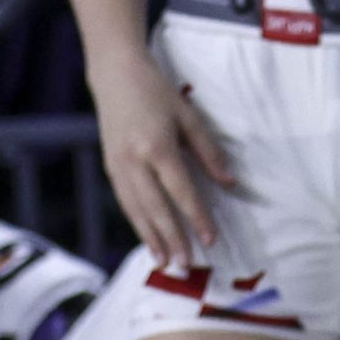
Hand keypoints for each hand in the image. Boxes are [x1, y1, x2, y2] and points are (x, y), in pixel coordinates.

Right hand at [91, 46, 235, 269]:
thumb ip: (208, 151)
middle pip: (156, 208)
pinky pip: (125, 202)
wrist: (115, 75)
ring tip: (165, 262)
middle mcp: (134, 161)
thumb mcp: (188, 115)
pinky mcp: (110, 168)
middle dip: (172, 238)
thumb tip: (229, 182)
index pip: (181, 191)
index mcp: (157, 146)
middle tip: (186, 264)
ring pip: (136, 210)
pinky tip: (148, 237)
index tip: (210, 239)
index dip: (196, 217)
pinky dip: (137, 223)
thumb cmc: (157, 92)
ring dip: (152, 238)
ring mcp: (118, 166)